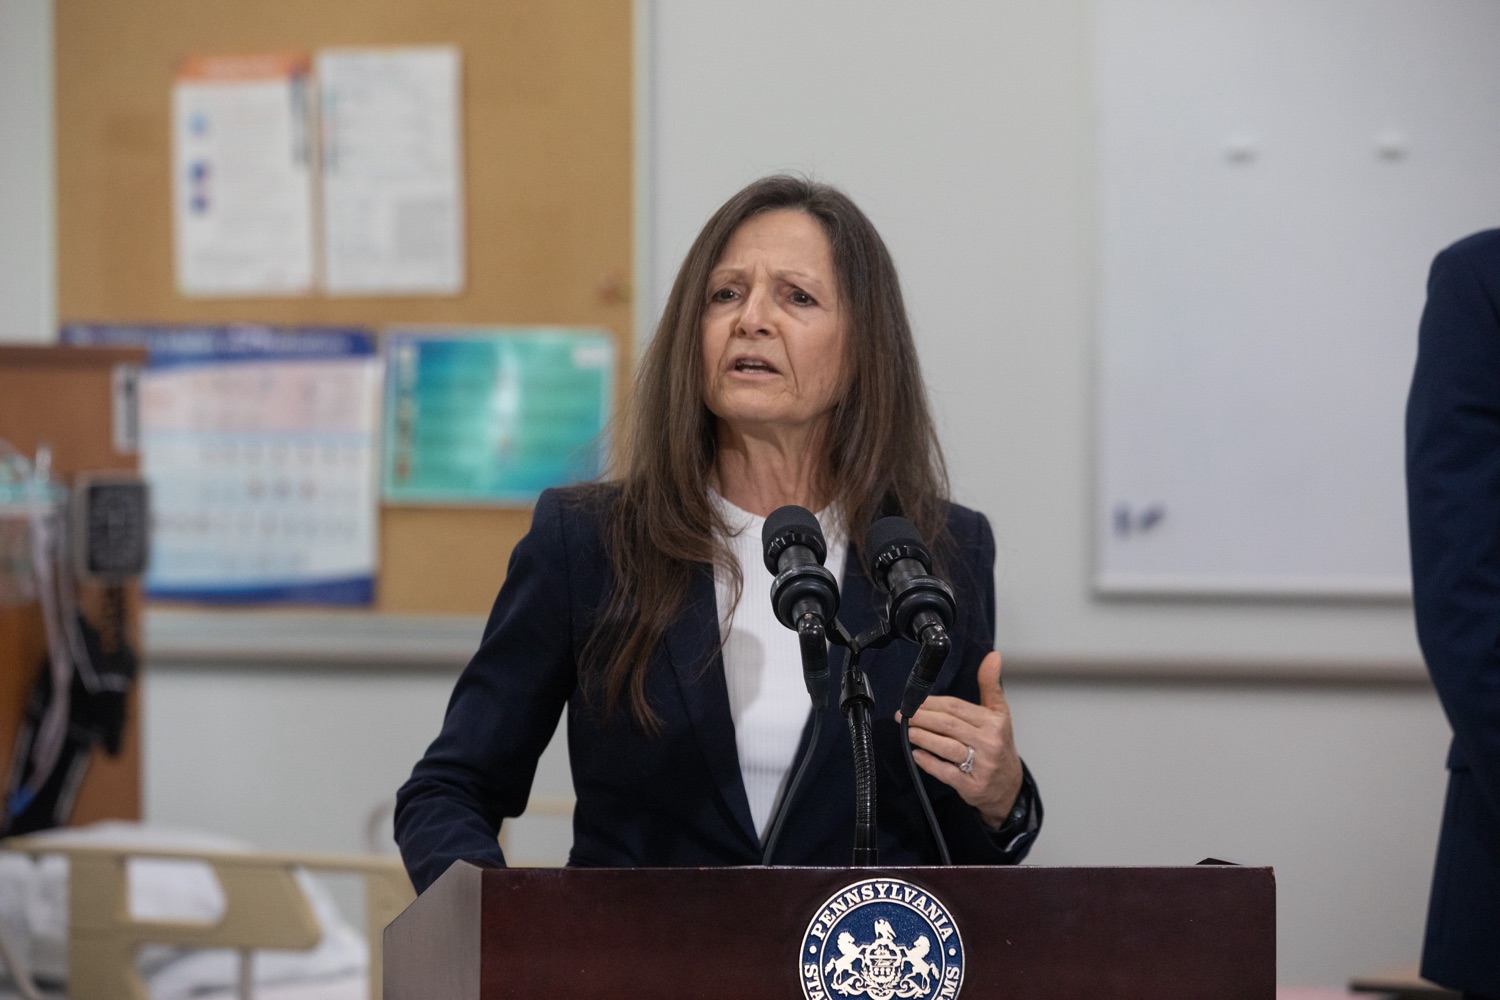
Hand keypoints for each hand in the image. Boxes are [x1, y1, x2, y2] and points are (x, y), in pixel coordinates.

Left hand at [902, 651, 1023, 828]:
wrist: (1008, 785)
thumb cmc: (998, 744)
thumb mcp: (999, 713)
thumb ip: (990, 684)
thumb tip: (993, 656)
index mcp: (994, 722)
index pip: (957, 708)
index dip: (932, 703)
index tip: (916, 701)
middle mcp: (989, 743)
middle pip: (949, 725)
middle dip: (922, 718)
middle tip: (904, 715)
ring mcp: (981, 765)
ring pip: (947, 747)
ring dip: (923, 738)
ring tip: (909, 732)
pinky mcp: (972, 785)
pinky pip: (946, 772)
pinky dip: (929, 762)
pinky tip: (917, 754)